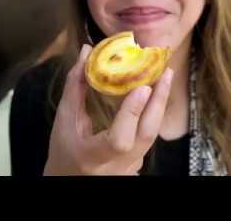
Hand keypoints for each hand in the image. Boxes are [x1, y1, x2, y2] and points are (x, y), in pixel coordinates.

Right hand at [43, 44, 173, 175]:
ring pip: (151, 134)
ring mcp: (132, 166)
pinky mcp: (139, 162)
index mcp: (94, 156)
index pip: (119, 138)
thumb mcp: (65, 119)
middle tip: (165, 72)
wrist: (71, 178)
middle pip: (146, 134)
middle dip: (159, 101)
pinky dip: (153, 112)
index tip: (142, 87)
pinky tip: (155, 94)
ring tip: (164, 76)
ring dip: (159, 104)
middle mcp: (118, 166)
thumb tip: (86, 52)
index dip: (131, 113)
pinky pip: (149, 135)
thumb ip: (75, 86)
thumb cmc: (64, 150)